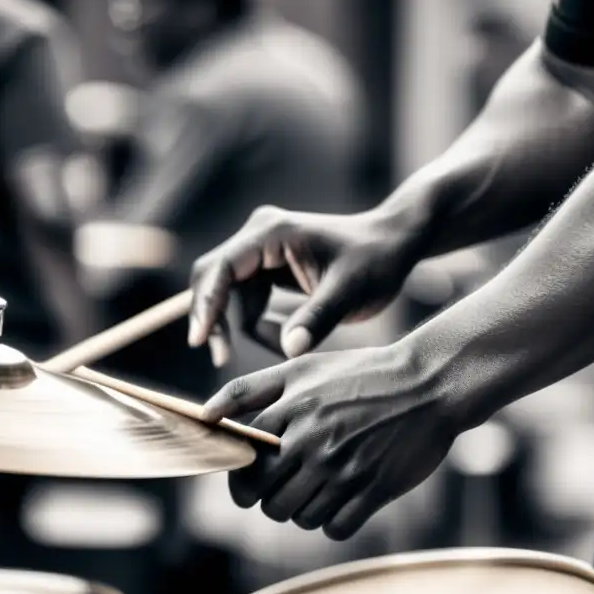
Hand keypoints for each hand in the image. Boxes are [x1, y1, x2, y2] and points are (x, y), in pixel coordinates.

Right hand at [188, 206, 414, 358]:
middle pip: (212, 279)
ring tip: (283, 349)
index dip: (206, 304)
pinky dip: (258, 323)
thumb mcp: (350, 293)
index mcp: (271, 233)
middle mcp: (258, 235)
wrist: (394, 244)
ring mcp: (260, 250)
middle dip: (214, 320)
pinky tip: (286, 337)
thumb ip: (317, 319)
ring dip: (245, 327)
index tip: (200, 341)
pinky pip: (246, 300)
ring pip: (227, 294)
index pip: (220, 268)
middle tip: (222, 359)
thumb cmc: (376, 262)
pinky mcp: (266, 266)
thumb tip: (288, 351)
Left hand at [203, 346, 458, 538]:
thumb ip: (248, 390)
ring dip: (300, 510)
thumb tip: (204, 416)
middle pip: (266, 500)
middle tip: (279, 489)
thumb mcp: (300, 368)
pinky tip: (340, 499)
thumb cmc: (359, 374)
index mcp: (291, 412)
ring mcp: (344, 469)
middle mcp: (313, 442)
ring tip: (313, 488)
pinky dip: (332, 520)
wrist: (428, 383)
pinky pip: (335, 527)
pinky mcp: (374, 490)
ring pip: (298, 517)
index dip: (239, 480)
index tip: (247, 481)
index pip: (243, 466)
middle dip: (266, 500)